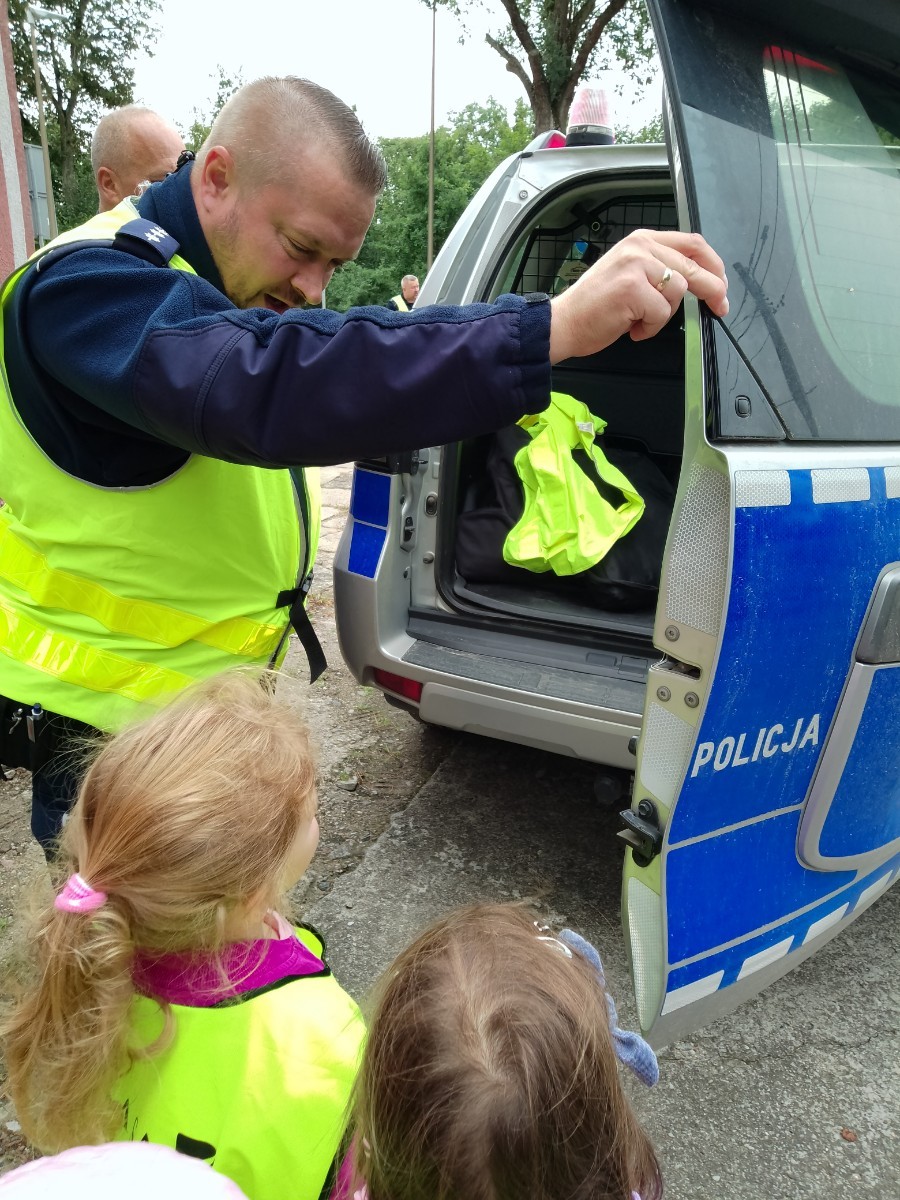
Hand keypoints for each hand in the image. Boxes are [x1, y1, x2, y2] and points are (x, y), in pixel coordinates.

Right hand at [548, 229, 728, 363]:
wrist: (563, 322)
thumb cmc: (593, 306)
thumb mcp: (630, 275)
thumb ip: (659, 270)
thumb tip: (696, 282)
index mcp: (641, 240)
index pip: (692, 243)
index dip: (713, 264)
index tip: (721, 283)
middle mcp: (640, 247)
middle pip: (694, 265)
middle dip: (713, 290)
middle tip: (720, 306)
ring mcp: (636, 266)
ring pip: (679, 291)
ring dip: (664, 315)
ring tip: (640, 321)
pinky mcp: (632, 288)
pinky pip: (661, 313)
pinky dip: (650, 328)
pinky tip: (631, 328)